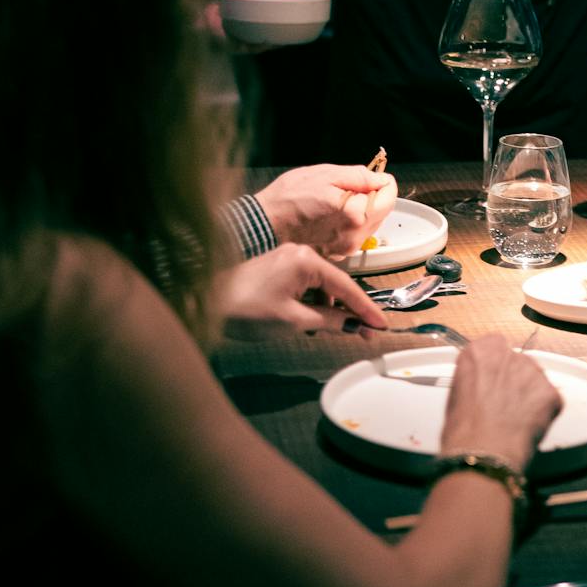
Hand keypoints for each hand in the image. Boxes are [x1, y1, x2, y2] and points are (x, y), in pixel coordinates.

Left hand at [219, 244, 387, 332]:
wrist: (204, 302)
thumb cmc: (246, 310)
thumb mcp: (293, 320)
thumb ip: (329, 322)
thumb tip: (355, 326)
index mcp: (306, 259)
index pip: (347, 286)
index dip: (366, 309)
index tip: (381, 325)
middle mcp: (299, 252)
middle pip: (335, 283)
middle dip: (348, 310)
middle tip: (362, 333)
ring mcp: (287, 258)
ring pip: (320, 285)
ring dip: (327, 308)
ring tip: (329, 331)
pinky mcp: (277, 267)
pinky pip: (305, 284)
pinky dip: (311, 302)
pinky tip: (308, 321)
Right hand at [254, 165, 398, 256]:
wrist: (263, 225)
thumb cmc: (287, 199)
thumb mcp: (324, 175)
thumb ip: (357, 177)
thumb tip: (379, 179)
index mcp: (354, 216)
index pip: (389, 197)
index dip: (384, 181)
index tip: (375, 175)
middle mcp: (353, 237)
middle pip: (382, 211)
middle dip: (373, 194)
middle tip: (352, 184)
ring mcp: (345, 247)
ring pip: (370, 222)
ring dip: (362, 207)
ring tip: (338, 197)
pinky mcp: (337, 252)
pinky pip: (356, 232)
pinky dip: (351, 219)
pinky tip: (332, 211)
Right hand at [440, 336, 561, 474]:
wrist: (483, 452)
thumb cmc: (464, 431)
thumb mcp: (457, 394)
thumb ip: (474, 380)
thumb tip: (481, 386)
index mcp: (481, 351)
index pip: (495, 347)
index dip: (495, 368)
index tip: (493, 381)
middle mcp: (510, 354)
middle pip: (518, 363)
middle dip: (515, 382)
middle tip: (505, 406)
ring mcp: (533, 372)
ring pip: (535, 380)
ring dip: (529, 397)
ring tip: (515, 421)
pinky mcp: (551, 392)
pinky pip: (550, 401)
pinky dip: (543, 414)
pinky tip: (527, 428)